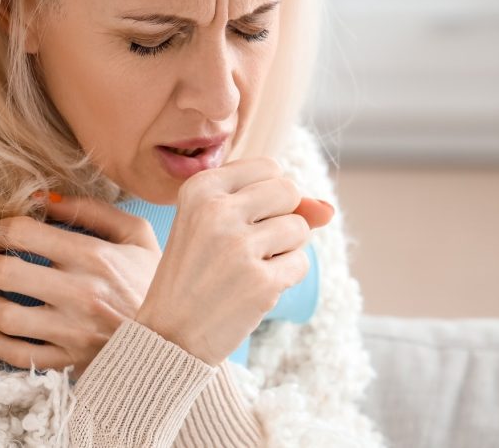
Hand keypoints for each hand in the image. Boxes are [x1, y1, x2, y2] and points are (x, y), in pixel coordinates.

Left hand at [0, 194, 159, 376]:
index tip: (3, 231)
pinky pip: (14, 355)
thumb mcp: (135, 235)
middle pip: (4, 272)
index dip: (2, 226)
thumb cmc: (151, 282)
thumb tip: (41, 198)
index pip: (22, 232)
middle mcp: (80, 294)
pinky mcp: (67, 363)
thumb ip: (90, 209)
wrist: (178, 340)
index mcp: (94, 257)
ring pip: (3, 316)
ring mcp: (72, 332)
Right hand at [135, 157, 334, 364]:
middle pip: (289, 191)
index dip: (268, 196)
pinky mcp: (261, 282)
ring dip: (285, 249)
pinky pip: (301, 263)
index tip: (241, 221)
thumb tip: (328, 209)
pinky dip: (285, 277)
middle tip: (247, 245)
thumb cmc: (196, 272)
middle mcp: (217, 211)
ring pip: (299, 228)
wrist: (170, 332)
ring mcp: (239, 247)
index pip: (268, 167)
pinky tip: (253, 288)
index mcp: (200, 188)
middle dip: (282, 217)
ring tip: (247, 267)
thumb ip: (272, 204)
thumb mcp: (216, 224)